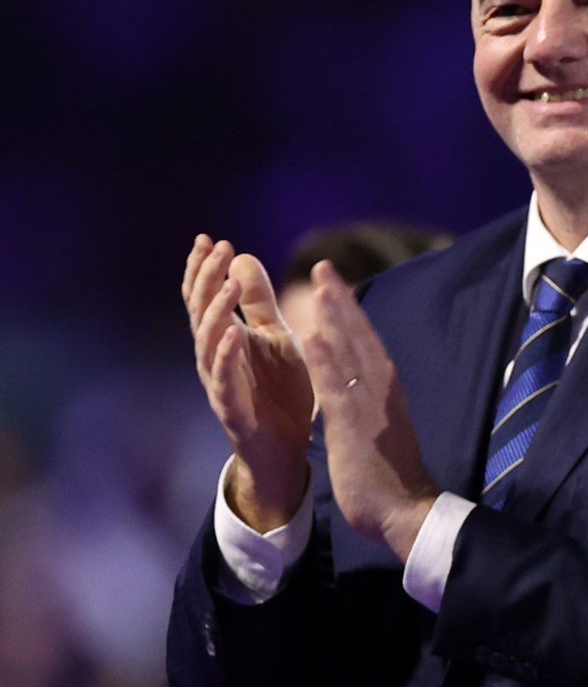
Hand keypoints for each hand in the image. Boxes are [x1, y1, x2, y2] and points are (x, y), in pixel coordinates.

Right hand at [183, 236, 313, 530]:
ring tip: (225, 284)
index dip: (204, 268)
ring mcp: (219, 382)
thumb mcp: (273, 337)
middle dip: (206, 279)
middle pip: (201, 311)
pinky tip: (233, 334)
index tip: (209, 238)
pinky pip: (223, 379)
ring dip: (216, 311)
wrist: (286, 448)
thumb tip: (241, 256)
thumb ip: (258, 301)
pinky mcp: (231, 407)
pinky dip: (226, 356)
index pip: (206, 297)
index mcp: (225, 338)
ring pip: (206, 342)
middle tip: (215, 248)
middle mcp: (215, 357)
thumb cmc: (278, 390)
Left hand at [293, 264, 441, 561]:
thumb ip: (366, 407)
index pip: (366, 346)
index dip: (349, 314)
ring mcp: (371, 410)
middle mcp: (382, 394)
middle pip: (361, 339)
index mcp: (385, 395)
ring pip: (352, 356)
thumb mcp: (378, 432)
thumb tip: (356, 389)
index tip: (334, 285)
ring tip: (321, 284)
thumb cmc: (390, 478)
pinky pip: (338, 390)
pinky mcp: (357, 430)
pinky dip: (326, 362)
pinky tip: (312, 337)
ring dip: (337, 319)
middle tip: (325, 266)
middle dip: (342, 302)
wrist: (406, 514)